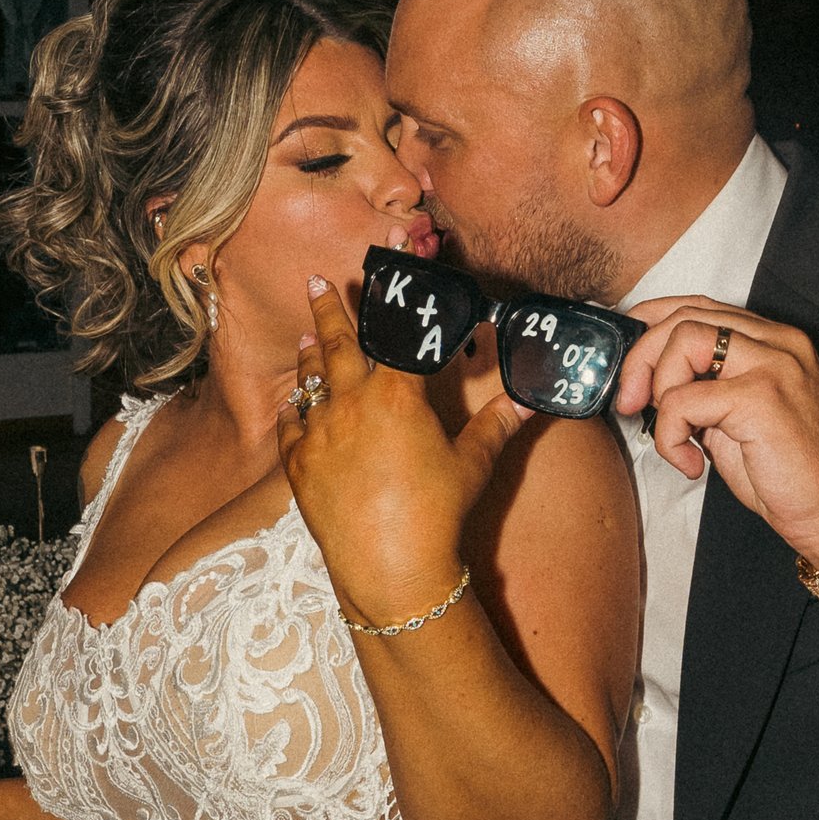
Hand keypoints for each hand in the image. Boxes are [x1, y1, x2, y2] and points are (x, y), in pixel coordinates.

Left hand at [280, 276, 523, 627]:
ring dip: (309, 356)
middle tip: (316, 281)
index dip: (400, 288)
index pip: (399, 328)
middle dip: (328, 308)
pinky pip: (290, 429)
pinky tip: (291, 407)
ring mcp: (320, 433)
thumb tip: (528, 401)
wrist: (389, 567)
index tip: (394, 252)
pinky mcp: (299, 466)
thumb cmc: (437, 513)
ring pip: (311, 382)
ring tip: (306, 337)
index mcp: (397, 395)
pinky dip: (292, 413)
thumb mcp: (472, 465)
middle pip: (338, 343)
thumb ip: (496, 426)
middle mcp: (353, 403)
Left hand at [616, 299, 818, 583]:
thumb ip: (704, 386)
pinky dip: (670, 433)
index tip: (628, 360)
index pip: (699, 306)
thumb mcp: (737, 416)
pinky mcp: (761, 397)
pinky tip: (689, 461)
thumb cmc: (787, 471)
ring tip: (670, 432)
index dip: (651, 324)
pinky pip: (684, 400)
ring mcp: (773, 364)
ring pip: (684, 342)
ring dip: (659, 390)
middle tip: (629, 401)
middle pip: (685, 317)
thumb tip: (646, 378)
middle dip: (642, 358)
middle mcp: (778, 341)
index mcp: (774, 340)